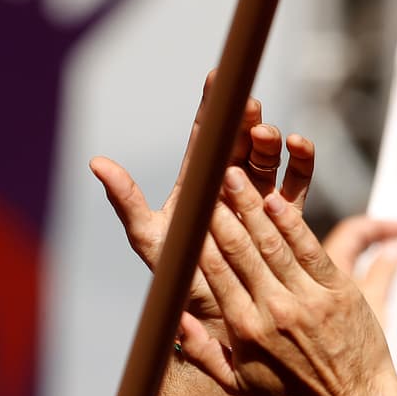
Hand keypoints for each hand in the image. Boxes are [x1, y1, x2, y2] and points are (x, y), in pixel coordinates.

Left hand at [90, 72, 313, 339]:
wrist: (214, 318)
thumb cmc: (177, 279)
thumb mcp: (149, 238)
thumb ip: (126, 200)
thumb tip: (95, 162)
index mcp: (198, 183)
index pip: (205, 137)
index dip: (212, 107)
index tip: (217, 77)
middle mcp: (230, 185)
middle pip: (239, 142)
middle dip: (244, 120)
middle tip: (247, 106)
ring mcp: (259, 197)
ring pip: (267, 158)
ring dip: (270, 142)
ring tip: (268, 134)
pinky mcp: (285, 216)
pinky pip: (297, 183)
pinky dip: (301, 162)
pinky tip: (300, 145)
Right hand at [178, 167, 396, 395]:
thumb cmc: (290, 392)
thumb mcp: (237, 383)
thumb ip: (201, 352)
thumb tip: (174, 318)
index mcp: (246, 329)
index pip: (216, 274)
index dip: (200, 239)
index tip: (187, 213)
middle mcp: (275, 311)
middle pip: (242, 251)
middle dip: (222, 212)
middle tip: (208, 179)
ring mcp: (309, 299)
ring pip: (274, 244)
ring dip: (252, 207)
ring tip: (234, 175)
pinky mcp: (339, 290)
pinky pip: (312, 249)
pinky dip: (293, 223)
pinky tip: (276, 198)